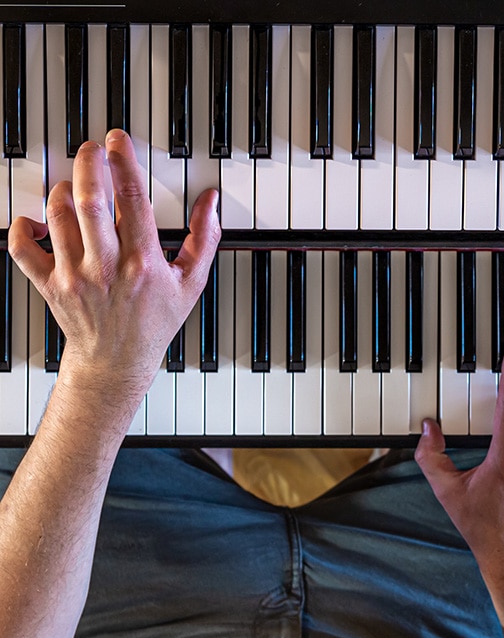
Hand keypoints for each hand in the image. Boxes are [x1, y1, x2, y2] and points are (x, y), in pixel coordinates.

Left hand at [8, 129, 220, 397]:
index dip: (124, 161)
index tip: (118, 141)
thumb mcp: (190, 282)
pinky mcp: (50, 285)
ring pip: (58, 215)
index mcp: (142, 262)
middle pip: (90, 199)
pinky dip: (24, 228)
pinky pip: (23, 249)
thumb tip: (211, 202)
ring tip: (75, 186)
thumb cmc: (153, 324)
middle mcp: (106, 267)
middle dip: (89, 163)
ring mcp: (74, 276)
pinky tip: (38, 221)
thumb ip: (204, 238)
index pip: (130, 198)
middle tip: (92, 150)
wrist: (117, 362)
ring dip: (64, 190)